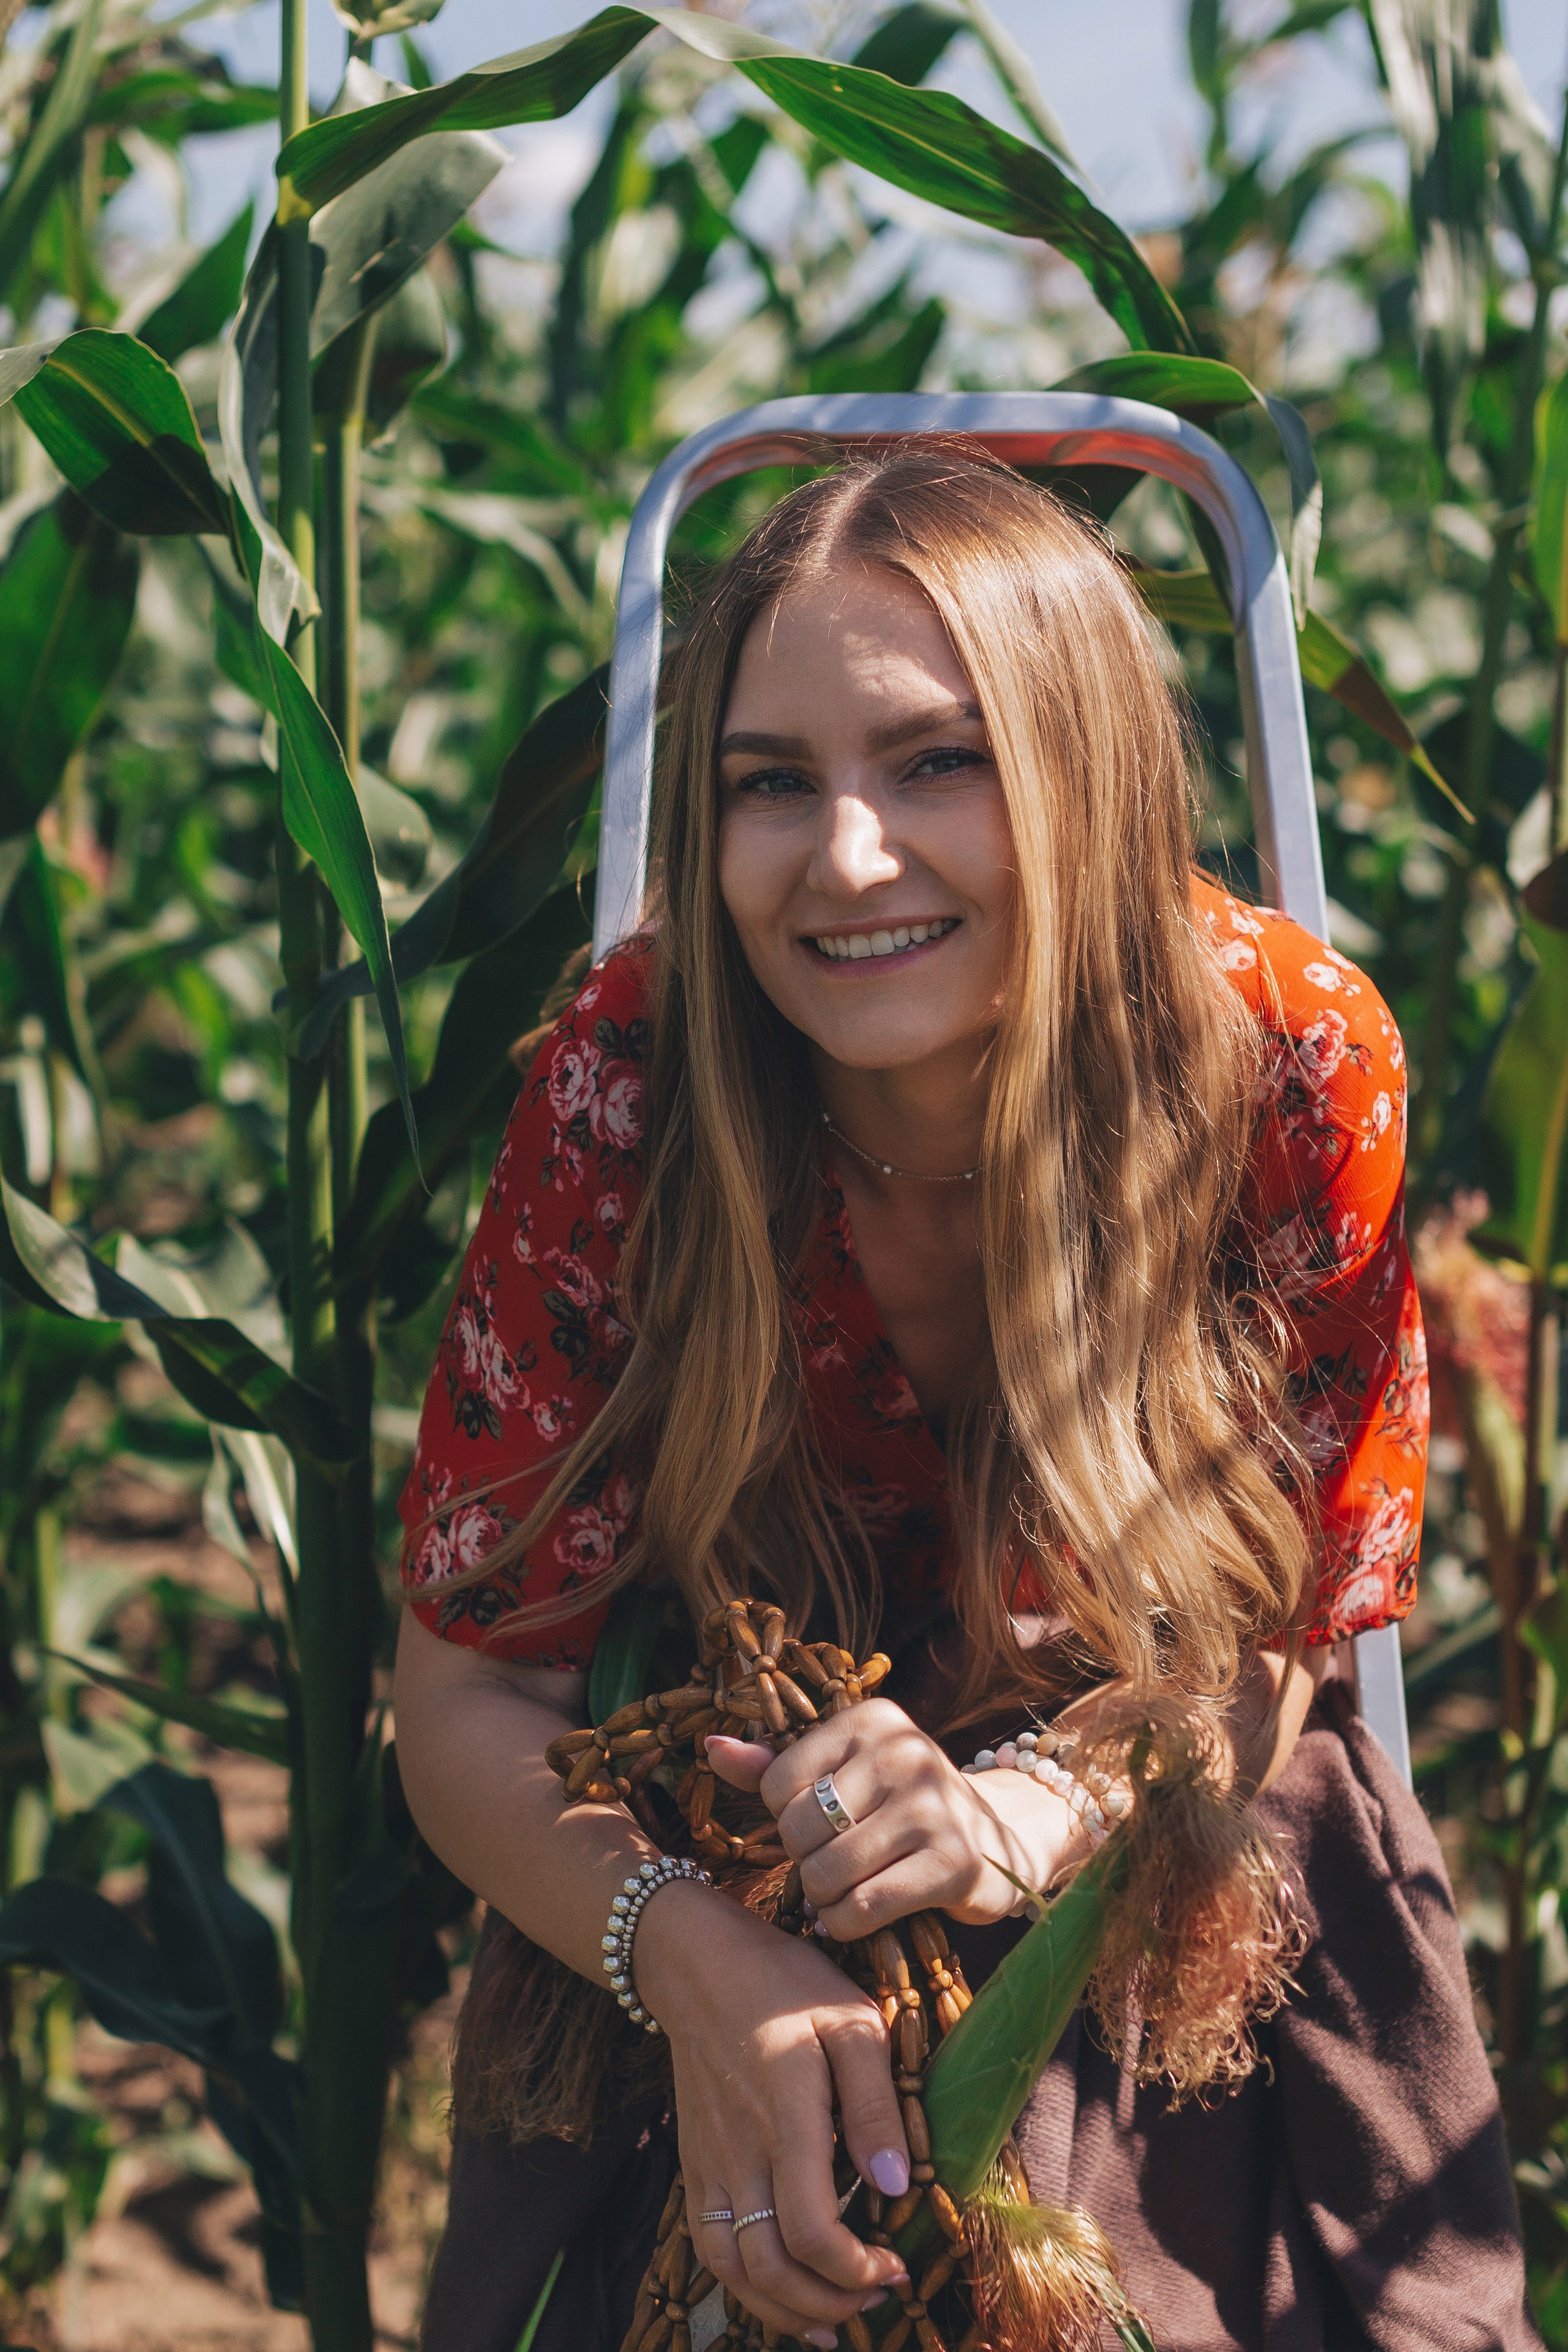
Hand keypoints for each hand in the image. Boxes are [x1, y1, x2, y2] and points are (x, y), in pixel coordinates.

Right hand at [633, 1879, 912, 2345]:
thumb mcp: (851, 2020)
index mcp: (786, 2117)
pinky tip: (776, 2290)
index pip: (811, 2229)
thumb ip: (877, 2103)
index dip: (855, 2269)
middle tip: (875, 2299)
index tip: (896, 2267)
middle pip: (771, 2265)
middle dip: (827, 2302)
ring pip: (732, 2267)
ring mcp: (709, 2162)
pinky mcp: (694, 2162)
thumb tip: (897, 2184)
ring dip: (781, 2308)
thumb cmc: (785, 1985)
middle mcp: (740, 2152)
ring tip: (830, 2319)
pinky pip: (709, 2243)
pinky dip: (741, 2282)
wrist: (699, 1964)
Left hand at [708, 1698, 1085, 1940]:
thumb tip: (710, 1747)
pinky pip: (862, 1909)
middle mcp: (905, 1753)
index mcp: (873, 1719)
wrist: (999, 1836)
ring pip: (826, 1874)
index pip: (778, 1784)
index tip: (820, 1824)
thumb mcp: (842, 1771)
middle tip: (834, 1863)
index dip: (786, 1818)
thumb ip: (773, 1765)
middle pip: (799, 1831)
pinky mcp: (954, 1864)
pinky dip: (847, 1924)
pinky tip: (862, 1914)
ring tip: (846, 1889)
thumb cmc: (899, 1803)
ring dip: (824, 1899)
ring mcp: (933, 1808)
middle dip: (805, 1861)